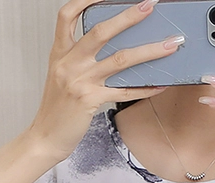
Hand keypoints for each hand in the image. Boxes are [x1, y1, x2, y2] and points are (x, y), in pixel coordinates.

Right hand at [28, 0, 178, 163]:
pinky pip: (124, 91)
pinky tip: (159, 85)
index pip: (67, 15)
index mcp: (60, 53)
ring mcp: (80, 81)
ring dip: (149, 51)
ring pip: (120, 60)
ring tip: (169, 45)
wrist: (46, 137)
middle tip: (149, 6)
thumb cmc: (56, 109)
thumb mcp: (61, 77)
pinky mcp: (91, 100)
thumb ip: (79, 60)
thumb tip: (112, 51)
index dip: (85, 0)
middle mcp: (69, 63)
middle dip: (128, 16)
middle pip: (101, 31)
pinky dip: (144, 88)